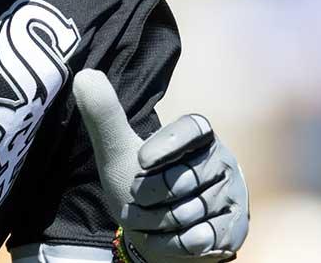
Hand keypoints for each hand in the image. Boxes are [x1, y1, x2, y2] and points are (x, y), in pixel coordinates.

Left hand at [72, 69, 248, 261]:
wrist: (156, 232)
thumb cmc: (139, 184)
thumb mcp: (118, 152)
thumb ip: (104, 115)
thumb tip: (84, 76)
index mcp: (198, 135)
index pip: (193, 129)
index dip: (167, 144)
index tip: (140, 159)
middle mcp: (222, 161)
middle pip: (184, 177)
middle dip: (149, 194)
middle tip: (140, 198)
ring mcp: (232, 195)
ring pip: (190, 210)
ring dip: (158, 222)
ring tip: (153, 218)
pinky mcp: (235, 228)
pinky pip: (201, 237)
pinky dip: (175, 243)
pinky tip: (171, 237)